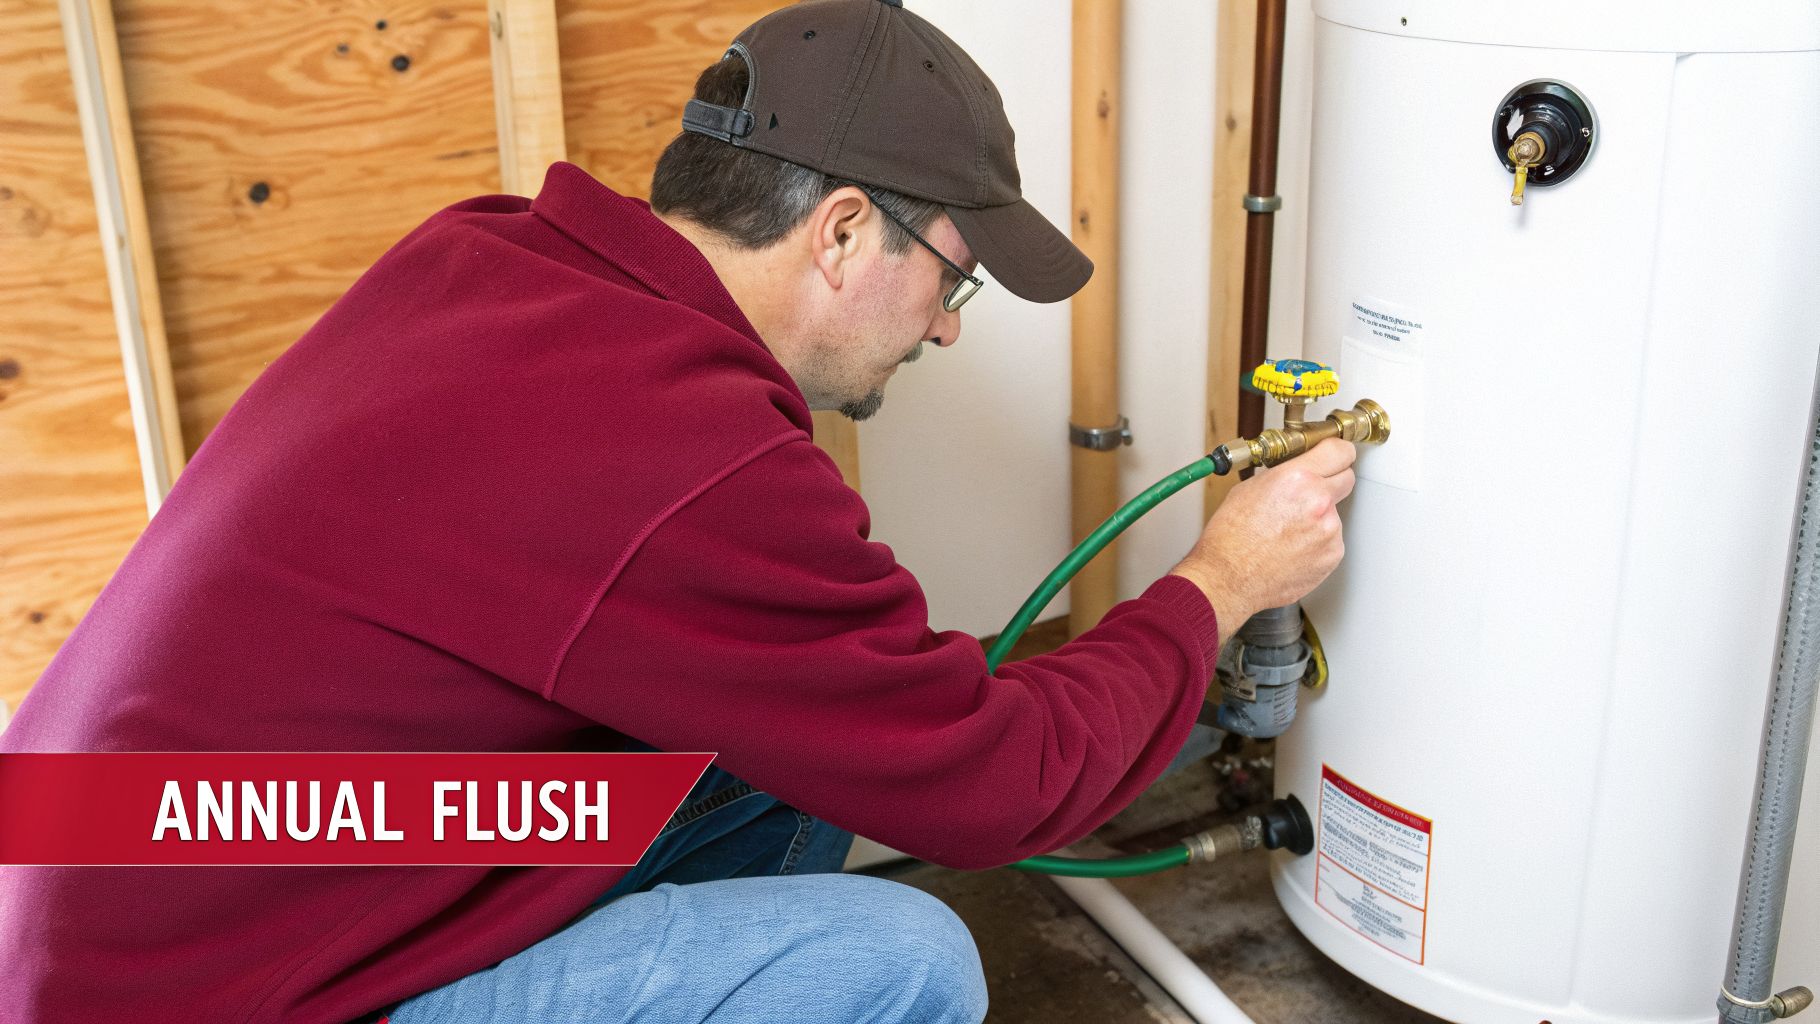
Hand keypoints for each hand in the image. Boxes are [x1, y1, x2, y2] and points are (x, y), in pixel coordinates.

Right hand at [1169, 438, 1356, 631]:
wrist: (1229, 578)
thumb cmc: (1230, 538)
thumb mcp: (1250, 489)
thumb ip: (1283, 475)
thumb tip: (1298, 470)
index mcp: (1297, 478)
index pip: (1340, 451)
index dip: (1337, 451)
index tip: (1336, 454)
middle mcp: (1318, 501)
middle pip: (1346, 478)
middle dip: (1331, 481)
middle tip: (1309, 493)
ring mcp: (1329, 530)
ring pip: (1334, 513)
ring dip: (1319, 517)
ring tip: (1287, 531)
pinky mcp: (1332, 555)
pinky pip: (1331, 540)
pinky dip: (1317, 542)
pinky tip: (1292, 547)